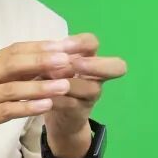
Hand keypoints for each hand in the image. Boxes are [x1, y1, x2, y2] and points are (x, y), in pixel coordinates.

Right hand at [0, 40, 87, 157]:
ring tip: (65, 84)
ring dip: (41, 85)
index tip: (65, 44)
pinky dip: (27, 107)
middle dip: (44, 60)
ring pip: (14, 87)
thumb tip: (38, 67)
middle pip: (16, 63)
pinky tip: (46, 108)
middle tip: (69, 58)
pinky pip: (7, 110)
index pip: (16, 50)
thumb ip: (7, 76)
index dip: (41, 46)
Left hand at [40, 34, 127, 155]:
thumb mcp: (49, 67)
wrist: (56, 115)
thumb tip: (43, 54)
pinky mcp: (81, 112)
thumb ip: (49, 59)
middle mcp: (96, 75)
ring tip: (49, 83)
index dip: (80, 42)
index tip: (61, 46)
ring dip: (70, 84)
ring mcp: (91, 95)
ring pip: (91, 87)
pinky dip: (57, 101)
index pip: (92, 42)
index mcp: (87, 57)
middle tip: (73, 66)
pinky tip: (42, 99)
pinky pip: (73, 104)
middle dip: (93, 65)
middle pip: (115, 66)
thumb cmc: (53, 82)